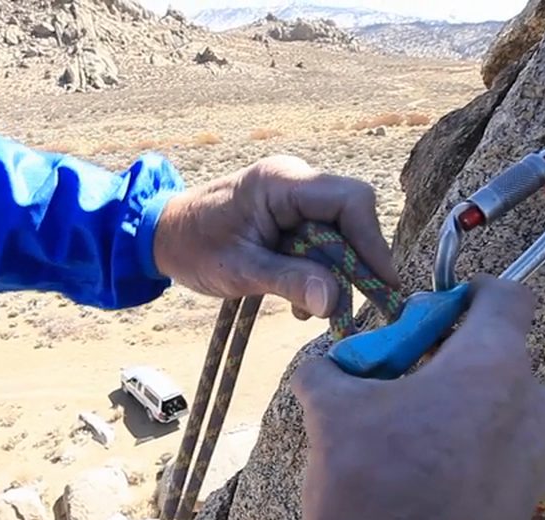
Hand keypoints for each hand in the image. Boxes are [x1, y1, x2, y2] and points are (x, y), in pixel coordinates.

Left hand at [151, 155, 400, 317]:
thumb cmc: (192, 246)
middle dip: (352, 267)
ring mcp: (295, 199)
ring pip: (339, 238)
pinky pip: (322, 244)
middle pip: (351, 221)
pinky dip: (317, 275)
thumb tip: (334, 302)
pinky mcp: (292, 218)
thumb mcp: (239, 270)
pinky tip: (300, 301)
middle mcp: (297, 182)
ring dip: (331, 277)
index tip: (383, 284)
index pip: (351, 201)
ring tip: (309, 312)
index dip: (372, 243)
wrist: (161, 236)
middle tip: (347, 310)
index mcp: (283, 181)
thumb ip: (288, 282)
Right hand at [288, 275, 544, 519]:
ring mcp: (543, 459)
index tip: (432, 317)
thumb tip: (324, 363)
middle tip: (405, 385)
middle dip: (457, 362)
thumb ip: (329, 369)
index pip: (508, 296)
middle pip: (505, 357)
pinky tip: (428, 479)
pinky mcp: (535, 504)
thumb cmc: (367, 484)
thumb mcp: (331, 411)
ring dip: (469, 409)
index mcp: (493, 365)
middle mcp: (535, 405)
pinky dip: (478, 453)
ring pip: (509, 410)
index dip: (468, 296)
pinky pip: (510, 456)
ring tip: (414, 436)